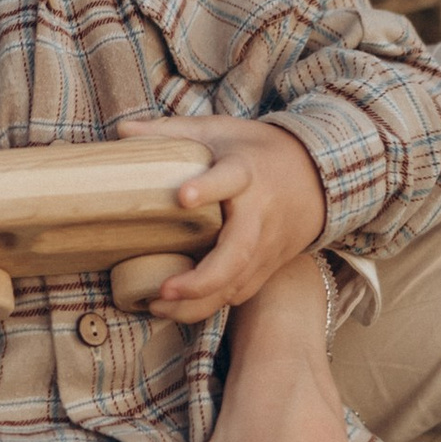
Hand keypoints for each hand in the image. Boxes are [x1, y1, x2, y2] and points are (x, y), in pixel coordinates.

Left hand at [116, 112, 327, 319]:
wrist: (318, 175)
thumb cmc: (256, 151)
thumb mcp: (219, 131)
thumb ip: (171, 132)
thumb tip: (121, 131)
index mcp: (246, 171)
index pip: (230, 178)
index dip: (207, 188)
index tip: (182, 197)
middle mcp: (260, 212)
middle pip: (238, 251)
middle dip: (202, 277)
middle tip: (164, 289)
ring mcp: (267, 244)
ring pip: (237, 282)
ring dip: (198, 302)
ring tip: (158, 307)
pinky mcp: (268, 266)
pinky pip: (241, 292)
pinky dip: (211, 305)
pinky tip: (178, 310)